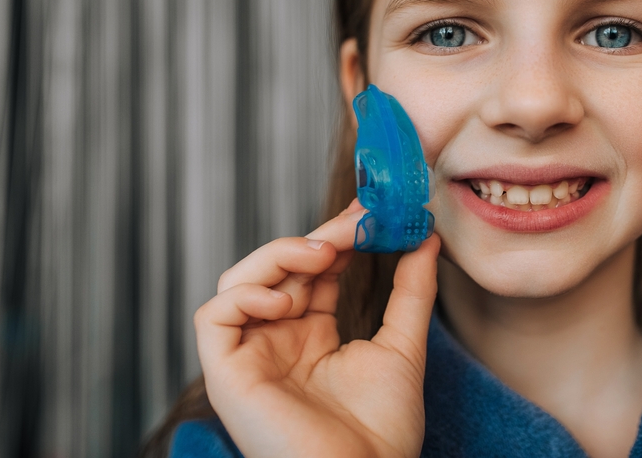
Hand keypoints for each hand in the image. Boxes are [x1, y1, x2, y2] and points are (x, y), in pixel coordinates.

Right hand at [194, 199, 440, 457]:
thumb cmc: (381, 431)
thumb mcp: (403, 345)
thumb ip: (411, 290)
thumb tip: (427, 238)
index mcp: (313, 336)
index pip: (314, 270)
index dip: (337, 237)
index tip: (371, 211)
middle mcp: (278, 341)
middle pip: (279, 268)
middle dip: (317, 237)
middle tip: (356, 222)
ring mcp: (251, 356)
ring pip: (240, 281)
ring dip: (279, 256)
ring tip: (323, 254)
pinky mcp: (227, 374)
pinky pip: (214, 317)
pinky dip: (246, 296)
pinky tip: (286, 302)